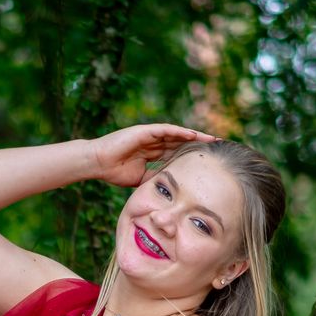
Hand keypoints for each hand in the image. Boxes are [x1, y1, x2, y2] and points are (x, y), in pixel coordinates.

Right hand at [88, 124, 217, 187]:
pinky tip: (193, 135)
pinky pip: (166, 130)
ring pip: (177, 134)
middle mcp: (153, 142)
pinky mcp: (145, 131)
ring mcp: (150, 135)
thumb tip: (170, 185)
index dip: (191, 156)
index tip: (206, 161)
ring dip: (194, 136)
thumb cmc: (114, 172)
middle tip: (217, 147)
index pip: (176, 152)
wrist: (98, 163)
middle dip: (198, 145)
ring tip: (211, 139)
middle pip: (181, 142)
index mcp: (152, 152)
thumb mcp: (141, 178)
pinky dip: (179, 132)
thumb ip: (155, 177)